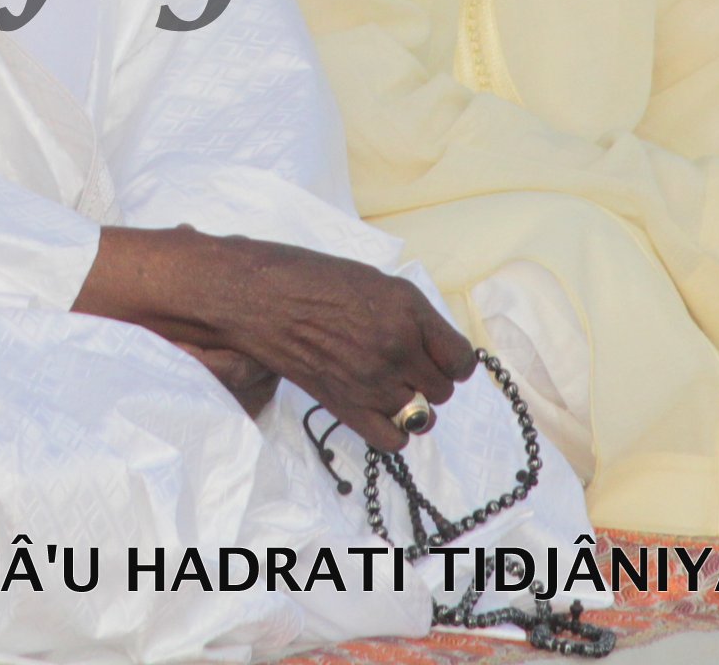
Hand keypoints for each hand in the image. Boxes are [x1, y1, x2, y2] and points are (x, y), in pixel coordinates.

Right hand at [77, 226, 474, 452]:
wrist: (257, 296)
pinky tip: (378, 410)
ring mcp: (371, 379)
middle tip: (404, 367)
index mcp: (407, 309)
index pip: (462, 359)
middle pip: (442, 390)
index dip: (453, 360)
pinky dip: (393, 432)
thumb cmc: (311, 279)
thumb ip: (413, 316)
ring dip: (411, 406)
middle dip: (429, 380)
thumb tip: (439, 350)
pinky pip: (393, 440)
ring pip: (422, 416)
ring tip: (390, 389)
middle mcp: (396, 346)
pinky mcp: (345, 405)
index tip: (439, 356)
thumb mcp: (375, 282)